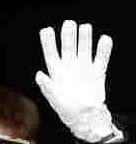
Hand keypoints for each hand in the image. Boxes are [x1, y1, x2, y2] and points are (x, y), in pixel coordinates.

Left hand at [36, 21, 118, 142]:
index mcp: (57, 74)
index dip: (48, 43)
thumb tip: (39, 74)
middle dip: (68, 35)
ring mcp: (84, 69)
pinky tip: (104, 40)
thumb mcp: (55, 100)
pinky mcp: (97, 72)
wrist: (87, 119)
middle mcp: (70, 68)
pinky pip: (101, 58)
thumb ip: (47, 87)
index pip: (51, 55)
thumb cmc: (68, 111)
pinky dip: (103, 49)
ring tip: (85, 27)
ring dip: (85, 38)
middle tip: (69, 24)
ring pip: (84, 48)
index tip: (46, 30)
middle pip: (68, 47)